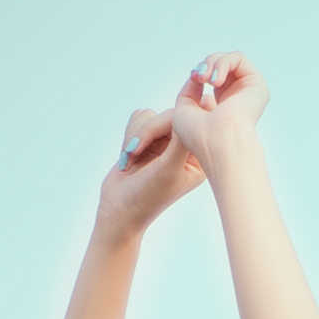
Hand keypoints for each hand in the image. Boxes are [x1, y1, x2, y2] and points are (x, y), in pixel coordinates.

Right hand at [96, 102, 207, 235]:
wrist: (118, 211)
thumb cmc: (148, 195)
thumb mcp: (170, 167)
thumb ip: (182, 137)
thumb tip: (192, 107)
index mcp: (200, 154)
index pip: (194, 120)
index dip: (180, 113)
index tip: (170, 115)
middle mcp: (184, 146)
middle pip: (170, 114)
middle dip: (148, 131)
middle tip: (134, 151)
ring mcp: (165, 142)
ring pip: (151, 115)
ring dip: (136, 136)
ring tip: (131, 160)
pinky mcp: (146, 139)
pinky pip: (137, 119)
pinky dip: (128, 136)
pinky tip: (128, 158)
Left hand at [168, 50, 269, 166]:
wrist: (218, 143)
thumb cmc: (199, 135)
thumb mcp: (183, 108)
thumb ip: (190, 89)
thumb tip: (198, 73)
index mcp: (222, 106)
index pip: (212, 77)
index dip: (200, 72)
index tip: (194, 78)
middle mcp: (238, 98)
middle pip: (220, 65)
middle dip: (205, 65)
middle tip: (199, 77)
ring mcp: (249, 91)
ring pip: (229, 60)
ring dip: (212, 63)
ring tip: (206, 79)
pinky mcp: (257, 85)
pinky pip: (238, 58)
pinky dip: (222, 64)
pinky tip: (215, 81)